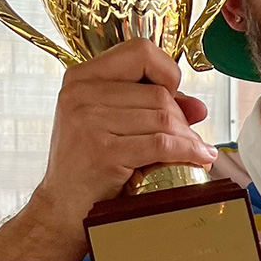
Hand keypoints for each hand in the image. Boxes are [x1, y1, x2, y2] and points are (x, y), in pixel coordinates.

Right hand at [29, 39, 217, 233]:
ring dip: (187, 138)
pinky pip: (162, 144)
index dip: (166, 71)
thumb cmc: (89, 166)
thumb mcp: (113, 125)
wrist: (62, 209)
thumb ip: (152, 108)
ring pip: (164, 117)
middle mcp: (80, 94)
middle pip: (158, 93)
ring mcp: (88, 122)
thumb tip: (198, 106)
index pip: (140, 51)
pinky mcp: (103, 151)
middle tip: (186, 139)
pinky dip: (187, 152)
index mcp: (81, 78)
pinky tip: (198, 158)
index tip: (172, 94)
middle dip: (181, 118)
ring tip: (193, 152)